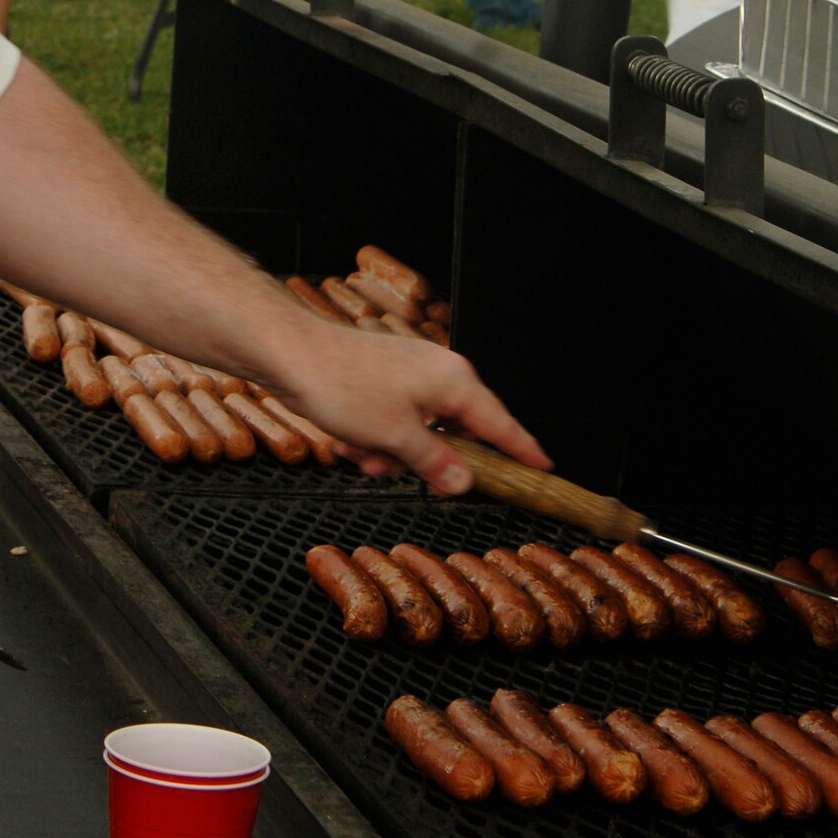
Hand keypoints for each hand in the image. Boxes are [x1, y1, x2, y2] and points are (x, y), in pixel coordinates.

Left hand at [268, 323, 549, 495]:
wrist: (293, 354)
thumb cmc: (343, 385)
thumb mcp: (397, 438)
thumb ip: (437, 464)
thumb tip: (464, 482)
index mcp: (454, 382)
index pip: (502, 425)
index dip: (523, 452)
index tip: (544, 469)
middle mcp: (439, 373)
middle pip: (455, 436)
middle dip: (422, 462)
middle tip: (396, 467)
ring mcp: (412, 374)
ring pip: (419, 435)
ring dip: (391, 454)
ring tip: (362, 451)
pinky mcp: (386, 379)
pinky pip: (395, 423)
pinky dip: (376, 438)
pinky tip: (350, 439)